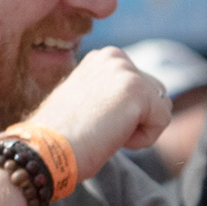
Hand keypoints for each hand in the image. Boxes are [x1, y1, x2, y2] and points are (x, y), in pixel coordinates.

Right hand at [21, 47, 171, 179]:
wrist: (44, 149)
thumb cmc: (61, 136)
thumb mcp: (90, 102)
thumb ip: (112, 94)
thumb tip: (134, 106)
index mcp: (102, 58)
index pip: (141, 88)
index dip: (124, 115)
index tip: (93, 120)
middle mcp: (114, 56)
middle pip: (157, 95)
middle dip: (136, 120)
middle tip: (100, 127)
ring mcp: (126, 70)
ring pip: (162, 109)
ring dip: (139, 129)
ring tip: (105, 131)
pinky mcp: (138, 89)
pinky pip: (162, 122)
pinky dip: (143, 140)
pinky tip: (112, 136)